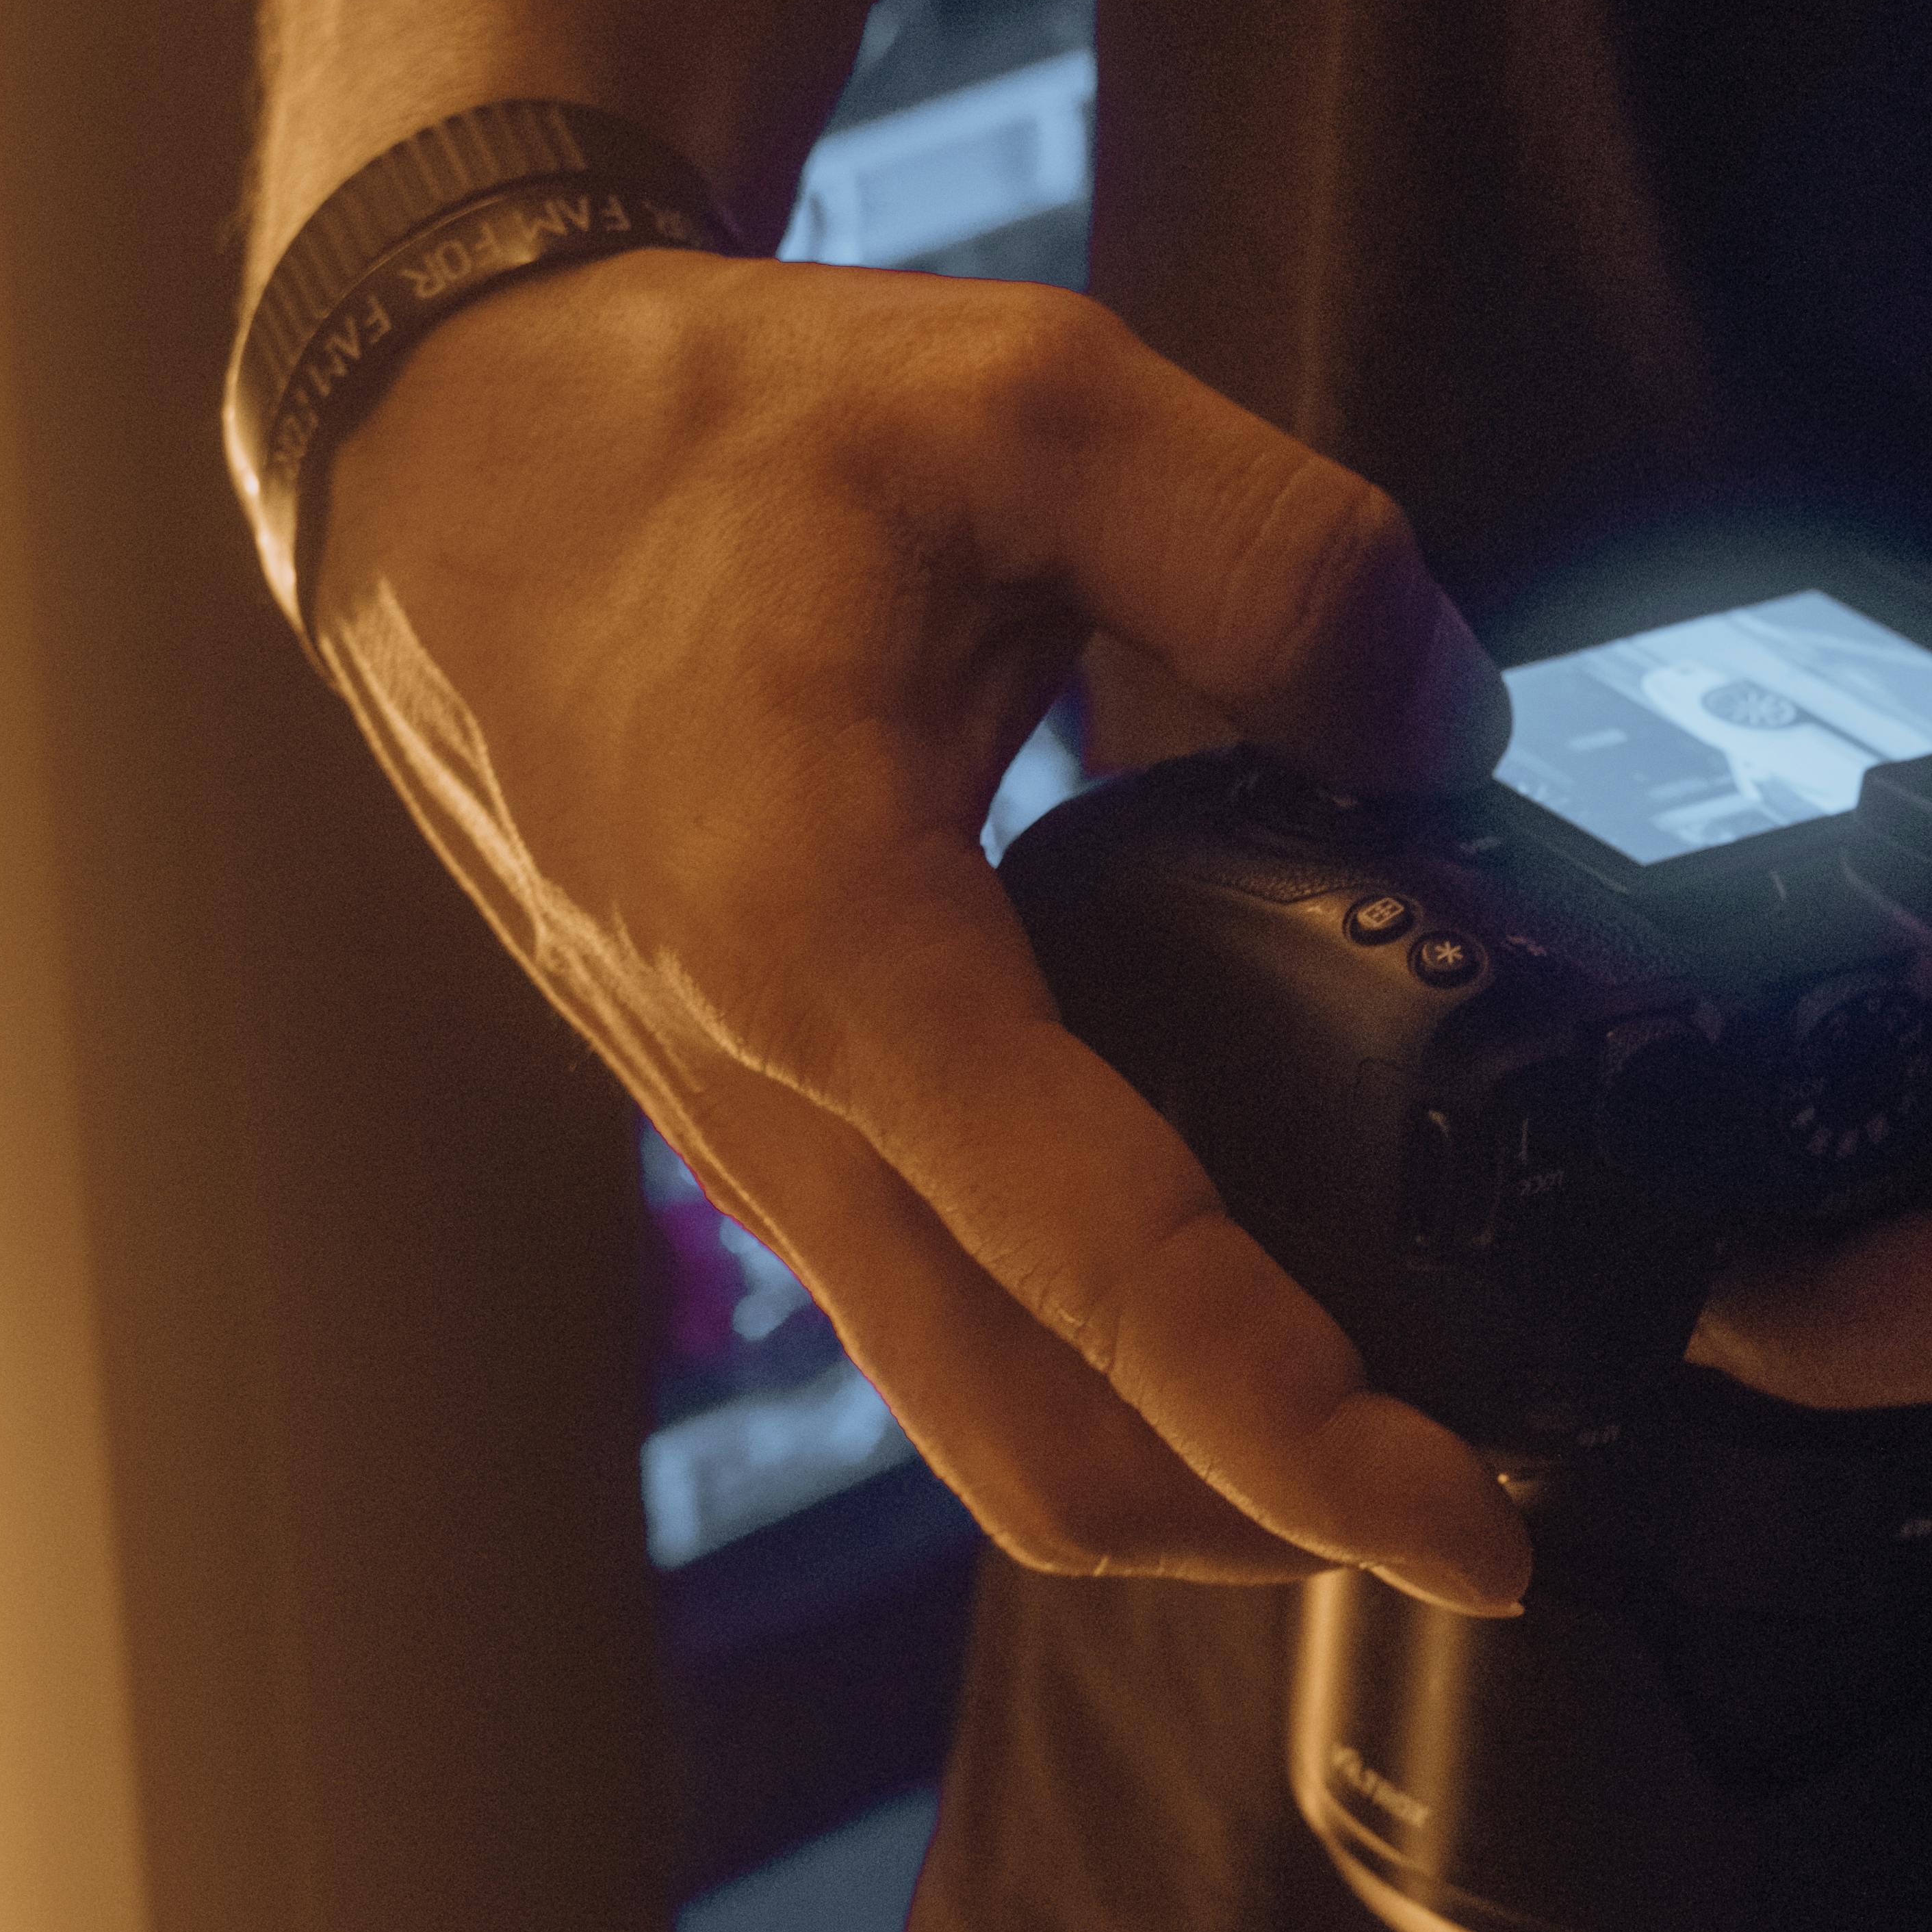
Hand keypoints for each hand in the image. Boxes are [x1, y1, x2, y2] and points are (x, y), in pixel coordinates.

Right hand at [316, 248, 1532, 1606]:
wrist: (447, 459)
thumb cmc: (705, 430)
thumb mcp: (1019, 396)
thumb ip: (1268, 549)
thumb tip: (1450, 728)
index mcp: (826, 943)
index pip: (1099, 1267)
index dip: (1303, 1433)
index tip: (1479, 1535)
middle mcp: (771, 1095)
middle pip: (1034, 1451)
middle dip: (1266, 1525)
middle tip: (1485, 1508)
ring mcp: (749, 1134)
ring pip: (984, 1410)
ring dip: (1188, 1461)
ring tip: (1404, 1414)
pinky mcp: (757, 1120)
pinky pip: (946, 1312)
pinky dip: (1103, 1358)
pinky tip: (1250, 1268)